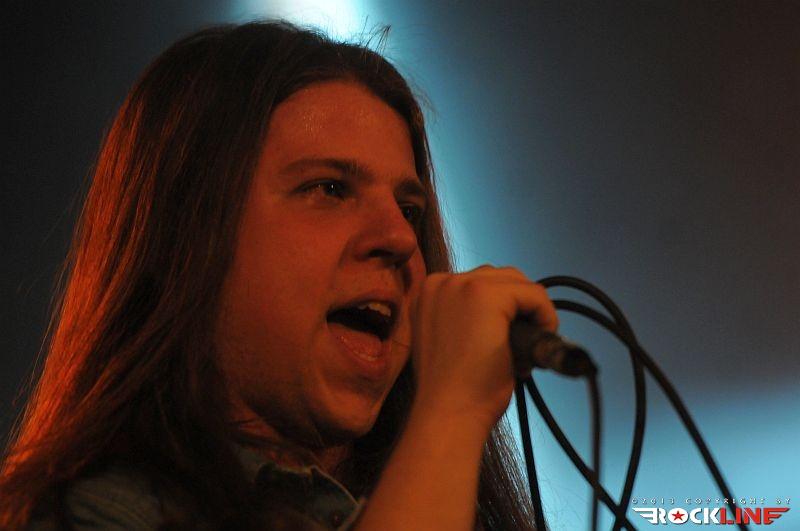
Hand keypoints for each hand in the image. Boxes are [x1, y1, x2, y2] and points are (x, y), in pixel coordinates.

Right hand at [410, 265, 557, 433]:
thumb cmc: (452, 390)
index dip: (503, 313)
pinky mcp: (487, 295)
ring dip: (531, 312)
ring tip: (525, 349)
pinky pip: (535, 293)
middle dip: (518, 309)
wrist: (448, 414)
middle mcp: (441, 281)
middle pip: (501, 278)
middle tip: (518, 348)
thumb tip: (508, 315)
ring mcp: (462, 285)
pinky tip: (539, 340)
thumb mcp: (451, 342)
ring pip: (519, 283)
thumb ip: (467, 319)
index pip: (480, 284)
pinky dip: (546, 316)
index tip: (504, 342)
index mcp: (429, 292)